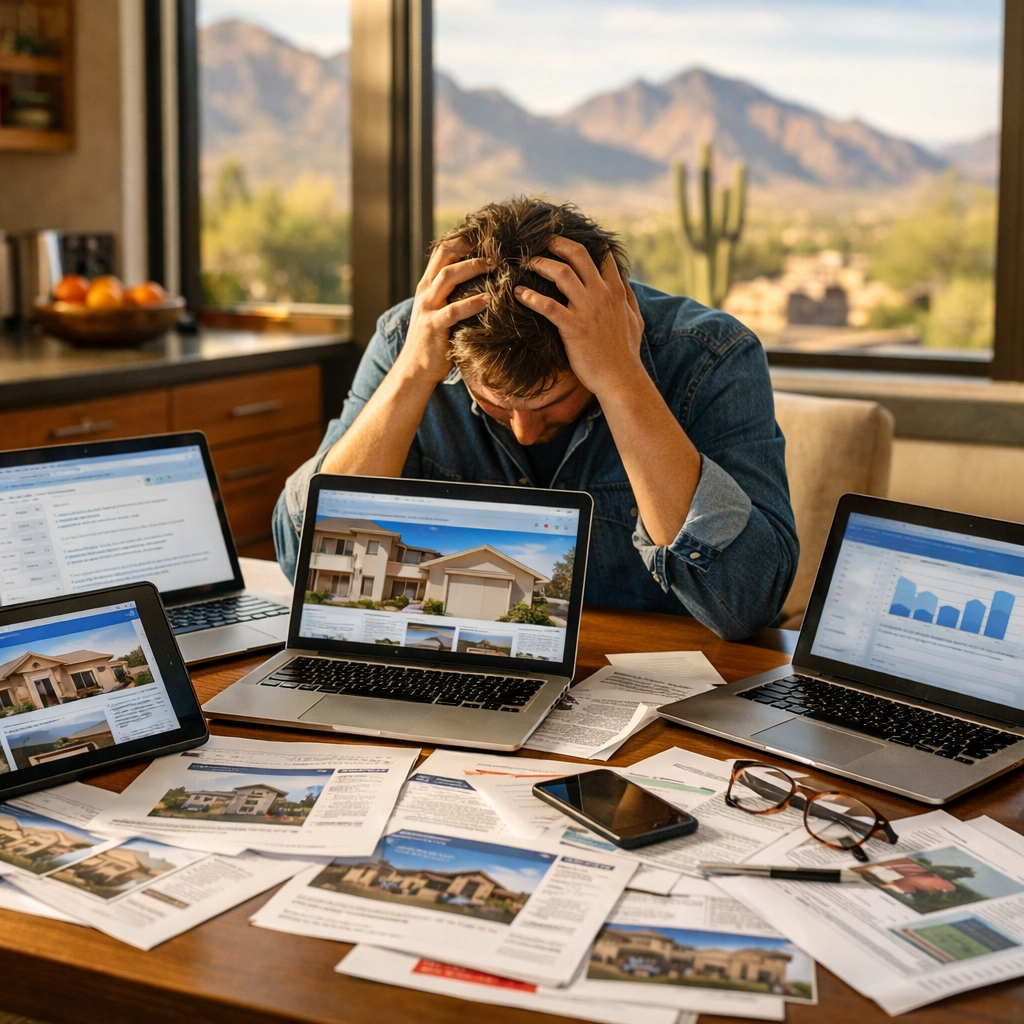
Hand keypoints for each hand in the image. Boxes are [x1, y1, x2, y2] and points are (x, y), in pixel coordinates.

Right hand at [397, 240, 489, 383]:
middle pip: (446, 258)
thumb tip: (482, 283)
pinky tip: (489, 300)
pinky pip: (453, 310)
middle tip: (496, 250)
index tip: (486, 237)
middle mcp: (426, 292)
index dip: (463, 241)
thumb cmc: (434, 341)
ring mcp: (428, 308)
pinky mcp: (434, 327)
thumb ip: (453, 296)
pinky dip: (472, 303)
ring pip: (448, 277)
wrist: (415, 370)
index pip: (442, 252)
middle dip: (471, 250)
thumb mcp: (440, 312)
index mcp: (428, 286)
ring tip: (495, 267)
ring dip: (472, 268)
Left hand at [514, 236, 644, 399]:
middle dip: (556, 243)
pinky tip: (519, 293)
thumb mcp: (635, 320)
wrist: (621, 380)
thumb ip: (629, 298)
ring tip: (526, 263)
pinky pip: (549, 306)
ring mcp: (588, 310)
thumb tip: (624, 281)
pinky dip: (531, 297)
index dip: (584, 242)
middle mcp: (602, 295)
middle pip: (578, 255)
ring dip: (541, 264)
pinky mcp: (574, 328)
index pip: (602, 255)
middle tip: (540, 242)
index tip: (565, 241)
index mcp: (616, 291)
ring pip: (562, 274)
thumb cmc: (626, 353)